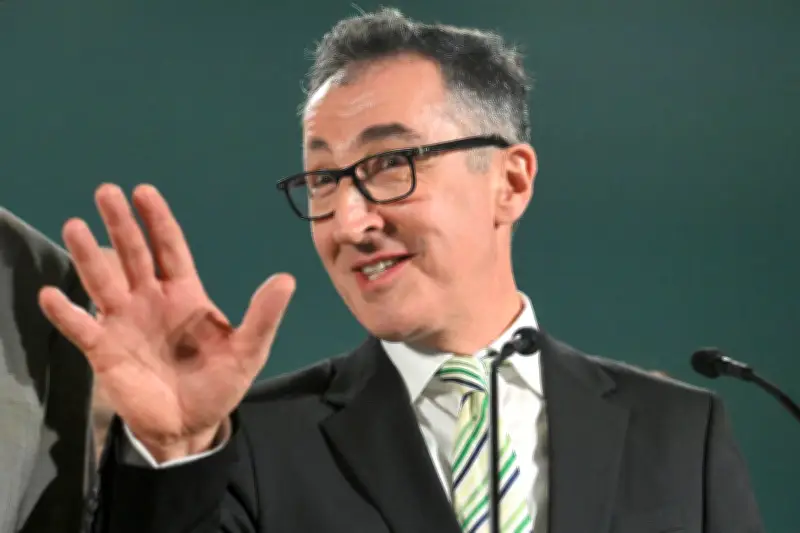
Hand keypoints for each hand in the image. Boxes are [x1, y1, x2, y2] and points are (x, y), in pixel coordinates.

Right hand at [39, 184, 294, 461]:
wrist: (190, 426)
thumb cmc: (219, 384)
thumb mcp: (248, 350)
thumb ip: (263, 316)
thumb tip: (287, 279)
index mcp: (185, 294)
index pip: (170, 248)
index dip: (158, 220)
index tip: (144, 191)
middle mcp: (151, 300)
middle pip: (134, 255)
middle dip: (121, 225)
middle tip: (107, 192)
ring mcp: (125, 322)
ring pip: (103, 281)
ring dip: (88, 256)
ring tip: (75, 225)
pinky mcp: (105, 351)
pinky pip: (82, 328)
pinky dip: (66, 313)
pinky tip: (51, 295)